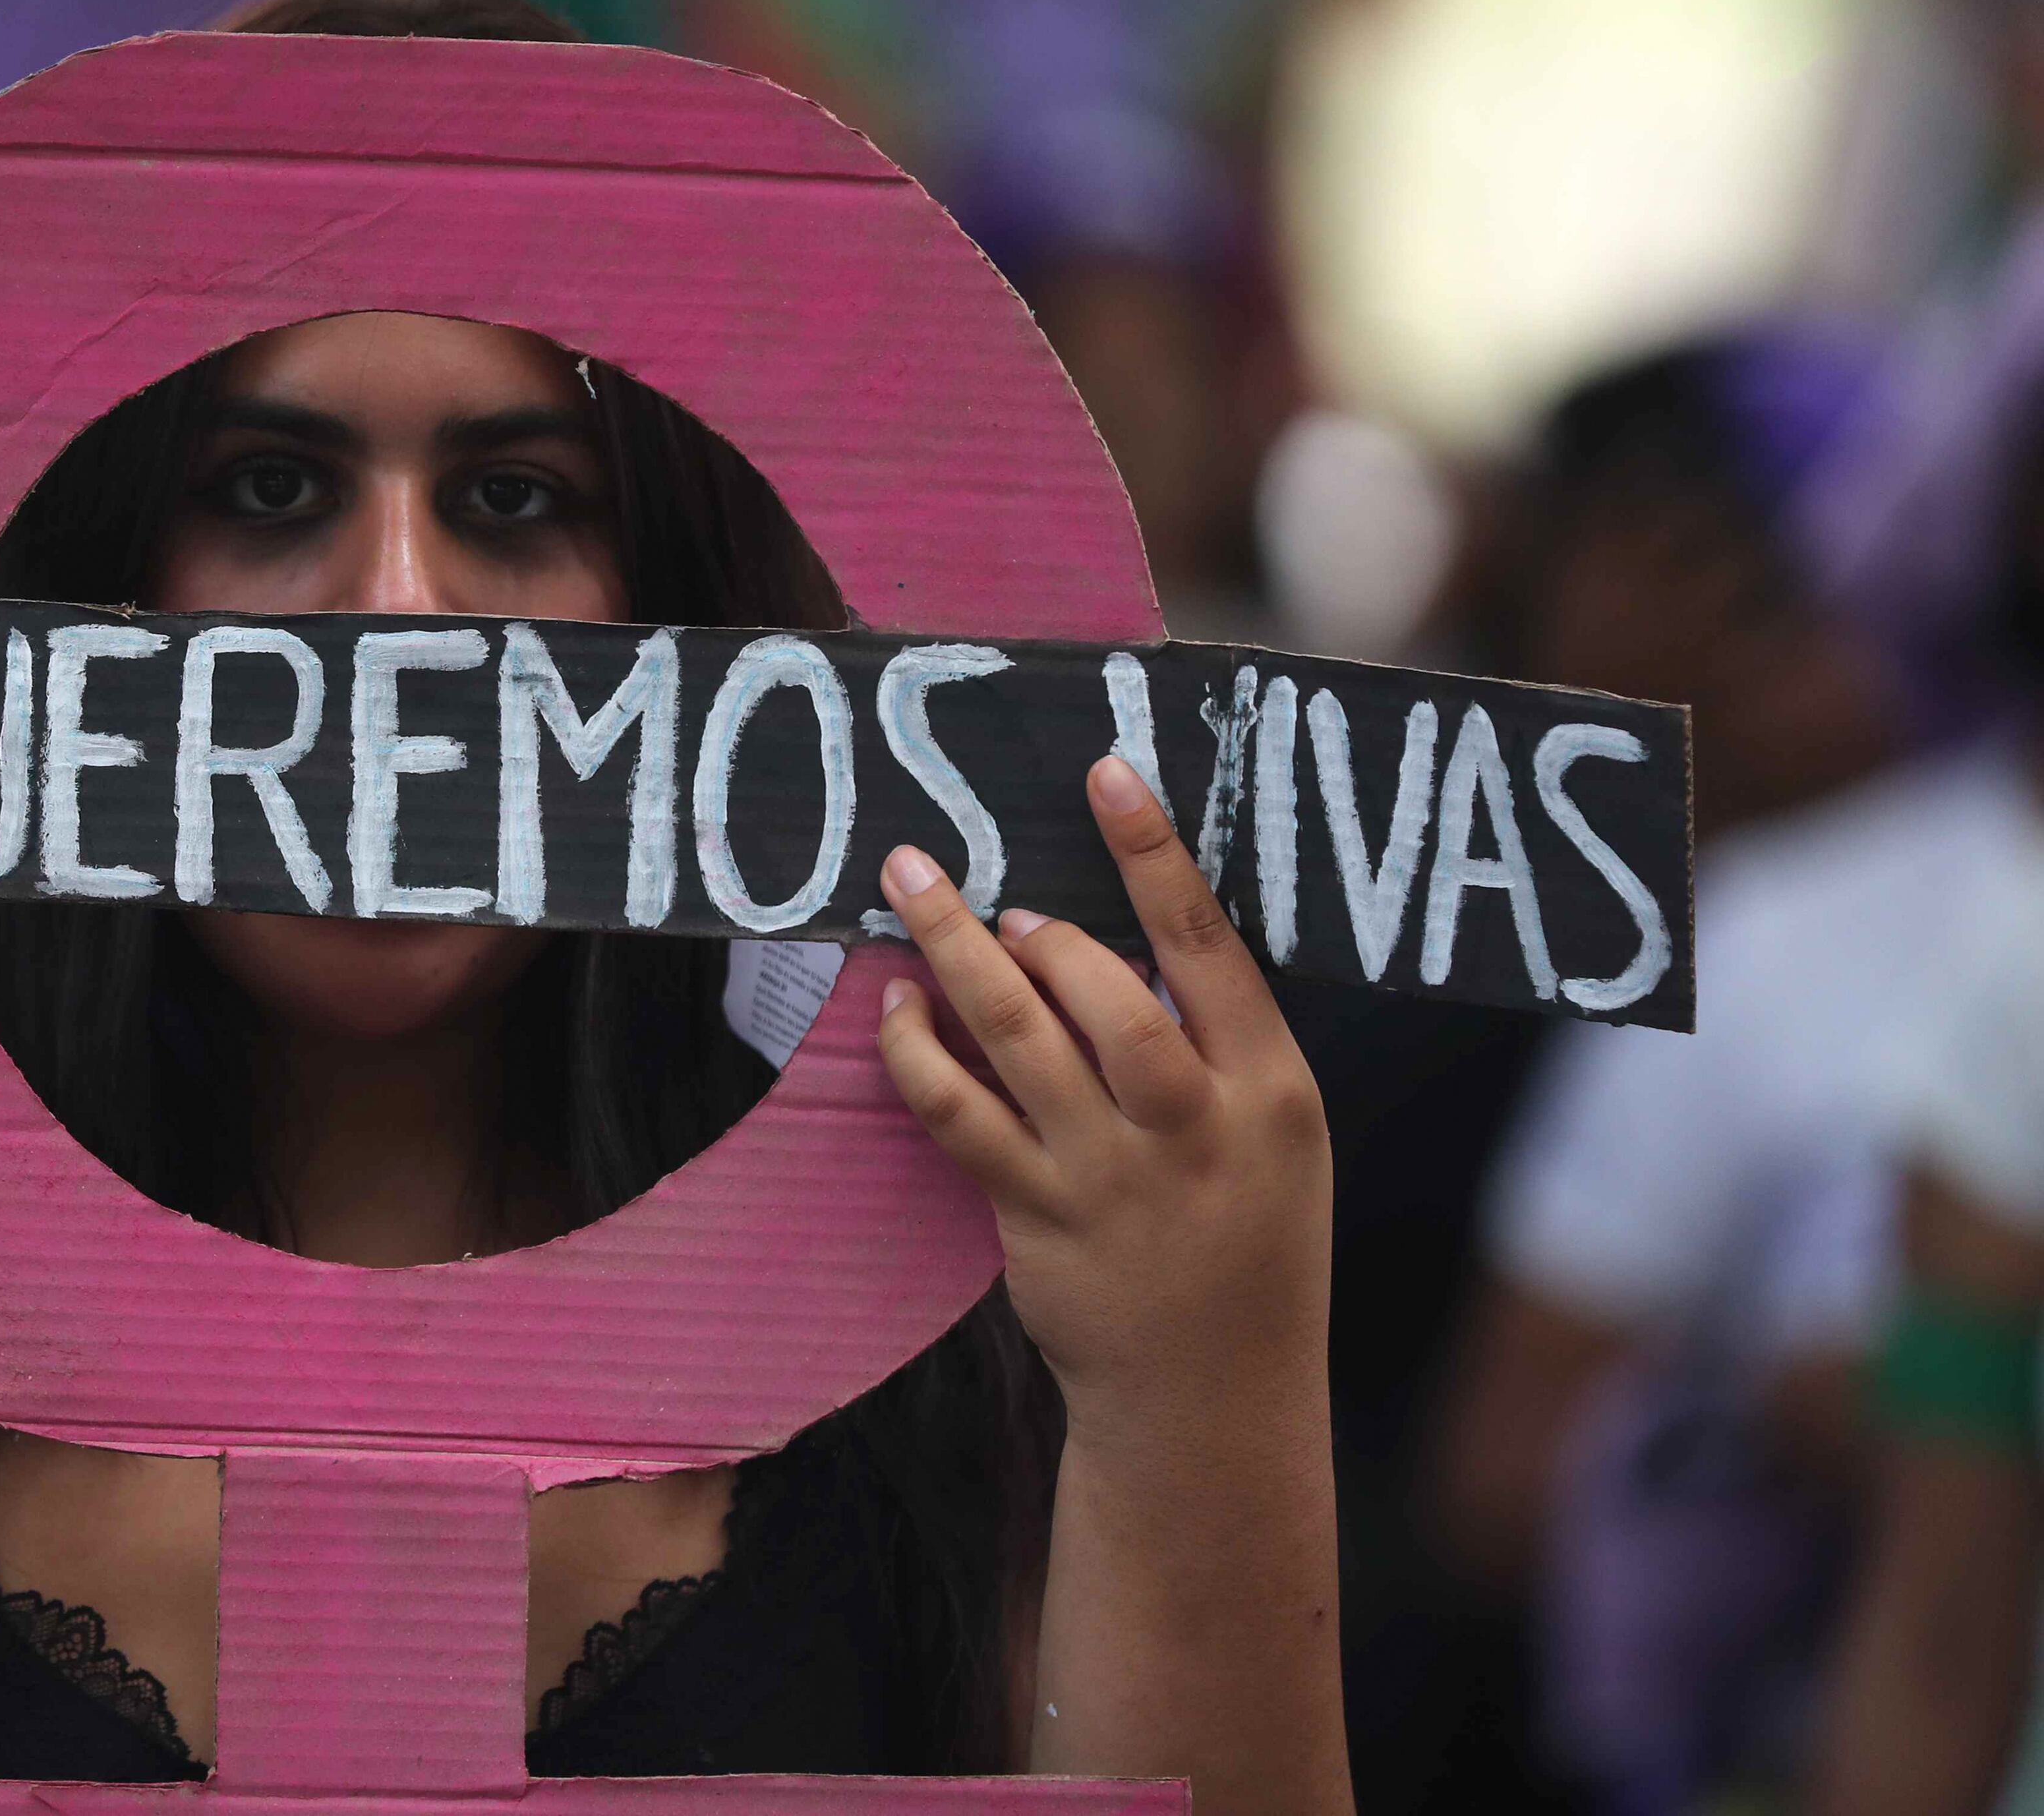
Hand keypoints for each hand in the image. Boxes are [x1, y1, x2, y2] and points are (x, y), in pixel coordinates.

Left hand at [873, 754, 1330, 1445]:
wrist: (1213, 1395)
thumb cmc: (1244, 1236)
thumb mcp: (1273, 1135)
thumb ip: (1213, 1041)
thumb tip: (1114, 930)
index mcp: (1269, 1090)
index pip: (1209, 948)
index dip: (1152, 855)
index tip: (1105, 775)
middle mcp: (1192, 1127)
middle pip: (1108, 996)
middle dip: (1040, 932)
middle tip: (995, 898)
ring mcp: (1109, 1176)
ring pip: (1018, 1042)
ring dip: (956, 957)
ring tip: (915, 891)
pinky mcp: (1035, 1217)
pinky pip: (958, 1116)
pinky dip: (917, 1054)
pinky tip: (895, 1011)